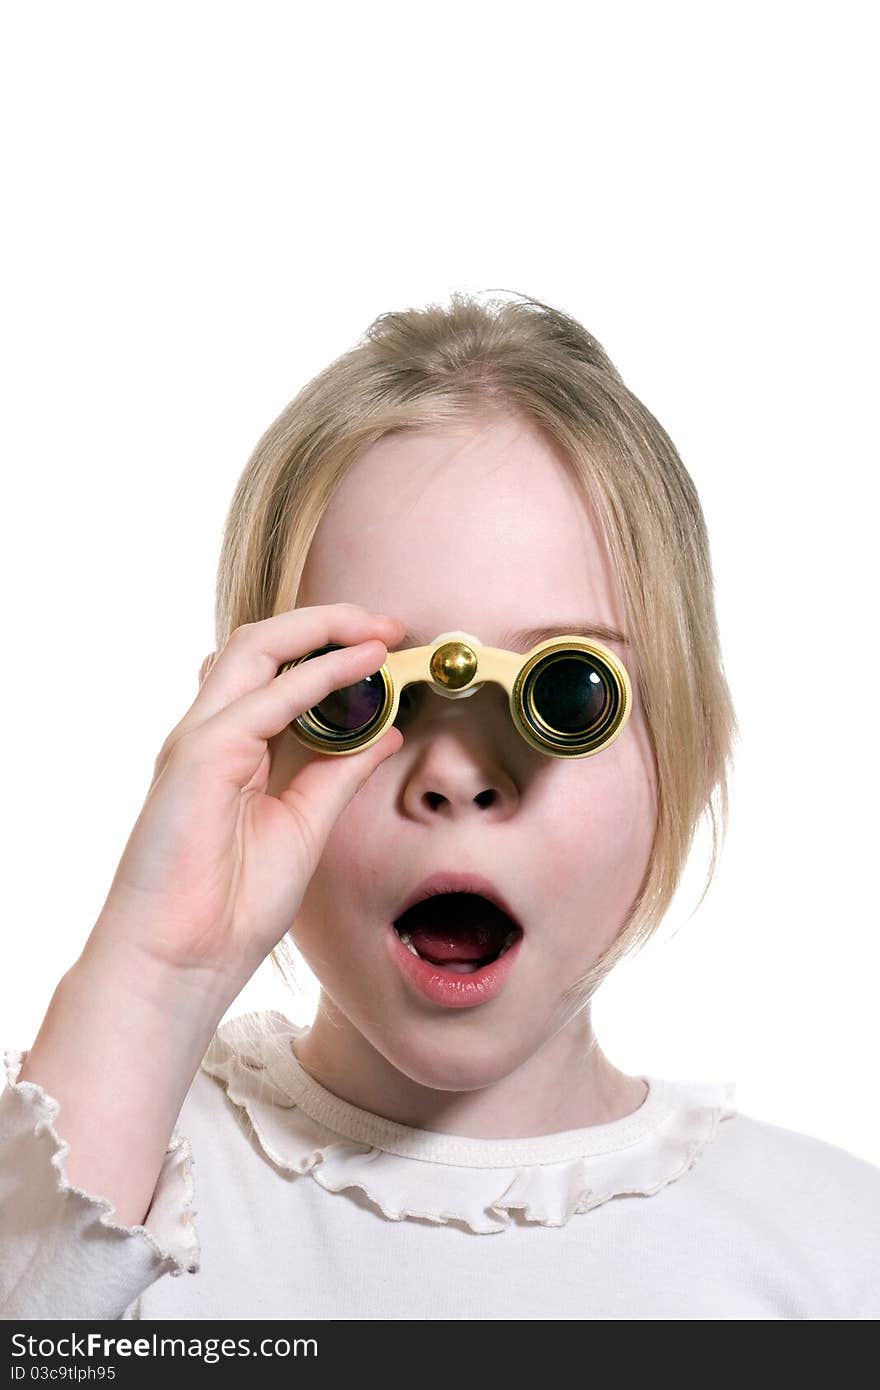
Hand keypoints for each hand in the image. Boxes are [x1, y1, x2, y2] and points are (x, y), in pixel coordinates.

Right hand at [89, 603, 404, 989]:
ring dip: (321, 630)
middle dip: (328, 622)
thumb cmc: (230, 905)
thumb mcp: (307, 825)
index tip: (388, 645)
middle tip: (389, 624)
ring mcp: (199, 740)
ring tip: (378, 632)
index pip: (275, 669)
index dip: (330, 647)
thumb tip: (386, 732)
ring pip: (254, 648)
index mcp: (232, 747)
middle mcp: (211, 732)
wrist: (183, 961)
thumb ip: (340, 773)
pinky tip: (359, 668)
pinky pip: (264, 700)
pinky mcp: (199, 757)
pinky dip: (316, 678)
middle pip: (261, 642)